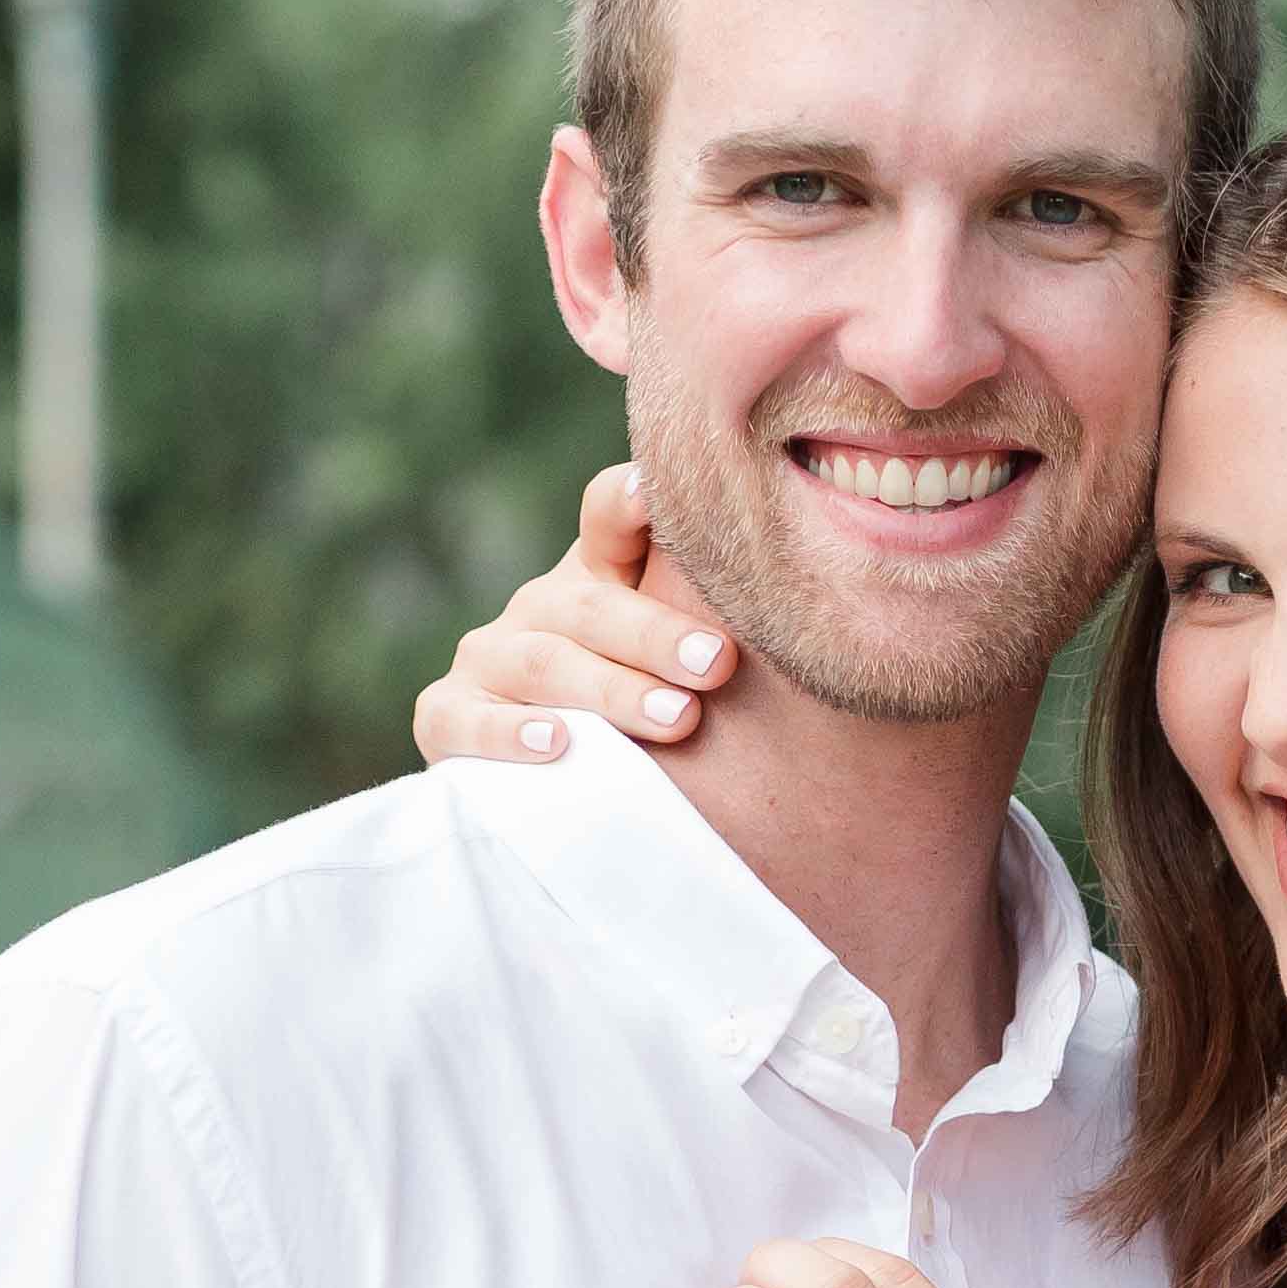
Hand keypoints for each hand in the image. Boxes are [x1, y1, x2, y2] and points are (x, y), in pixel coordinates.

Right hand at [407, 463, 737, 764]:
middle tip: (719, 665)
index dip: (631, 500)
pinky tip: (560, 745)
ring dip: (612, 690)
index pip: (610, 515)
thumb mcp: (691, 665)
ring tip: (675, 719)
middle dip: (657, 635)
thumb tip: (838, 592)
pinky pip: (466, 719)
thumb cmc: (657, 713)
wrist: (573, 794)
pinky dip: (509, 733)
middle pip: (592, 606)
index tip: (661, 492)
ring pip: (545, 662)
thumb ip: (731, 619)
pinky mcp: (447, 714)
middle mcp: (544, 604)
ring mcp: (491, 656)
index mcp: (602, 573)